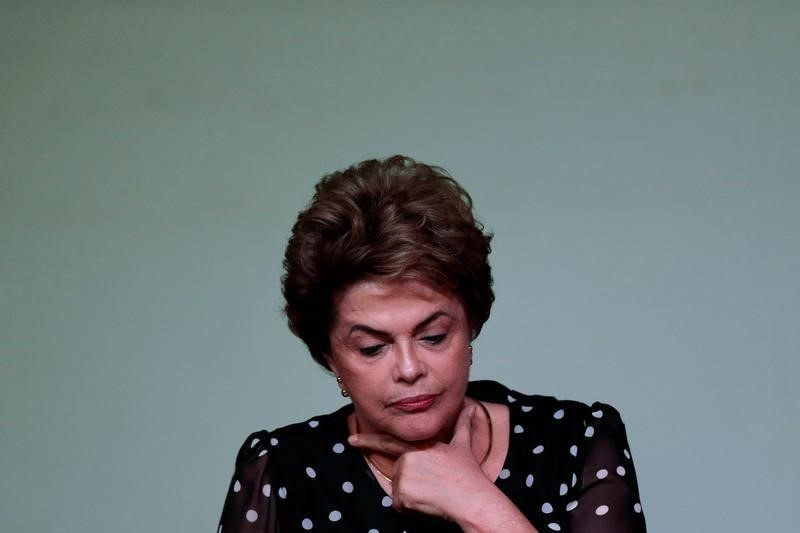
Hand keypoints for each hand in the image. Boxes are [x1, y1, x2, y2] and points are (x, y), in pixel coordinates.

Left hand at [348, 402, 493, 522]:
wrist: (472, 499)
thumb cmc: (468, 475)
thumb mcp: (462, 446)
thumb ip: (462, 425)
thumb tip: (470, 409)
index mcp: (419, 446)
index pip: (388, 442)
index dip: (368, 441)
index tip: (351, 440)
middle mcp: (407, 458)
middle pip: (398, 474)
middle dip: (412, 482)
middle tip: (434, 484)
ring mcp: (403, 476)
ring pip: (398, 490)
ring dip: (412, 495)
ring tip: (433, 492)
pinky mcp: (401, 495)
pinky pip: (399, 504)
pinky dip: (411, 507)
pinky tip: (428, 502)